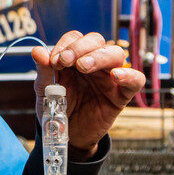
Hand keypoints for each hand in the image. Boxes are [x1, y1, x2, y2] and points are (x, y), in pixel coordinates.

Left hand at [31, 31, 146, 157]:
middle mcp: (94, 64)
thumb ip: (44, 71)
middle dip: (80, 47)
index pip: (75, 38)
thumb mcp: (45, 91)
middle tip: (66, 61)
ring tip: (83, 67)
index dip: (65, 45)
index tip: (54, 61)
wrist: (67, 136)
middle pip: (96, 40)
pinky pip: (136, 80)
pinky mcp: (121, 95)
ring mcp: (109, 78)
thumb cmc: (57, 110)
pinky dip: (129, 74)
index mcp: (75, 58)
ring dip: (99, 56)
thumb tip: (37, 50)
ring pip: (116, 54)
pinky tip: (115, 76)